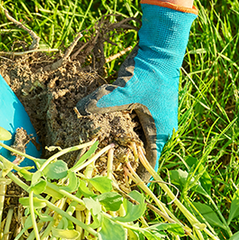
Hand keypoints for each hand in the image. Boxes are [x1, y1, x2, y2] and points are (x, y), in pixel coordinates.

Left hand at [77, 0, 195, 173]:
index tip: (123, 189)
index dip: (137, 178)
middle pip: (141, 154)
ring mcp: (152, 118)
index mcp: (160, 131)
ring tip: (103, 161)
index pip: (150, 164)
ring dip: (121, 149)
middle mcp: (158, 128)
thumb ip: (102, 103)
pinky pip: (131, 126)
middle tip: (107, 177)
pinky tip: (105, 135)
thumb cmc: (148, 74)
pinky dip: (119, 132)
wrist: (159, 50)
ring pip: (135, 140)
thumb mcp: (123, 91)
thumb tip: (78, 111)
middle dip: (125, 165)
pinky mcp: (144, 107)